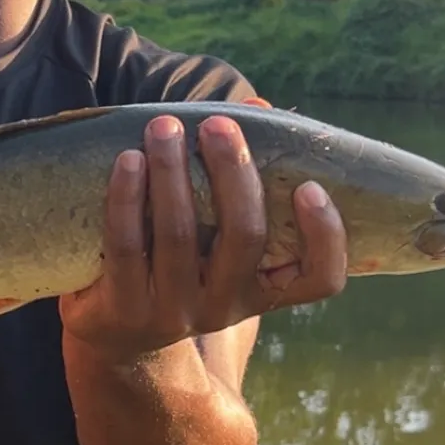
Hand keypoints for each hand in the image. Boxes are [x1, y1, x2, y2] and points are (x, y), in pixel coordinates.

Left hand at [58, 114, 346, 363]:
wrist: (118, 340)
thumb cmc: (178, 262)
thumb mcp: (213, 235)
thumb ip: (238, 172)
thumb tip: (257, 104)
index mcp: (261, 288)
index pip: (319, 279)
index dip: (325, 237)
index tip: (311, 186)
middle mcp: (224, 305)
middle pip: (244, 239)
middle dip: (233, 173)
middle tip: (218, 125)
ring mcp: (173, 311)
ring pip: (179, 237)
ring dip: (172, 172)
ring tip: (164, 127)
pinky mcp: (122, 309)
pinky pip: (126, 246)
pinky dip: (127, 197)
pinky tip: (128, 159)